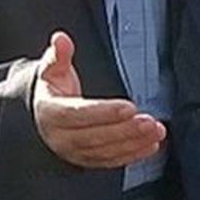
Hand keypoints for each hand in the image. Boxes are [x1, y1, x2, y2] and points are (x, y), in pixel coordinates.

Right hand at [33, 31, 165, 167]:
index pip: (77, 115)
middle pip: (95, 136)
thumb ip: (58, 55)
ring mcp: (74, 152)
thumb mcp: (51, 70)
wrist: (42, 117)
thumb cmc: (52, 90)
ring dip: (134, 142)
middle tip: (150, 122)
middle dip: (126, 130)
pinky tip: (151, 146)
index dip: (104, 112)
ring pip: (105, 151)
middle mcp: (61, 137)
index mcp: (51, 113)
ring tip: (157, 131)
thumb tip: (60, 39)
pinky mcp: (87, 160)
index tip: (129, 107)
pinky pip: (111, 160)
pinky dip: (132, 154)